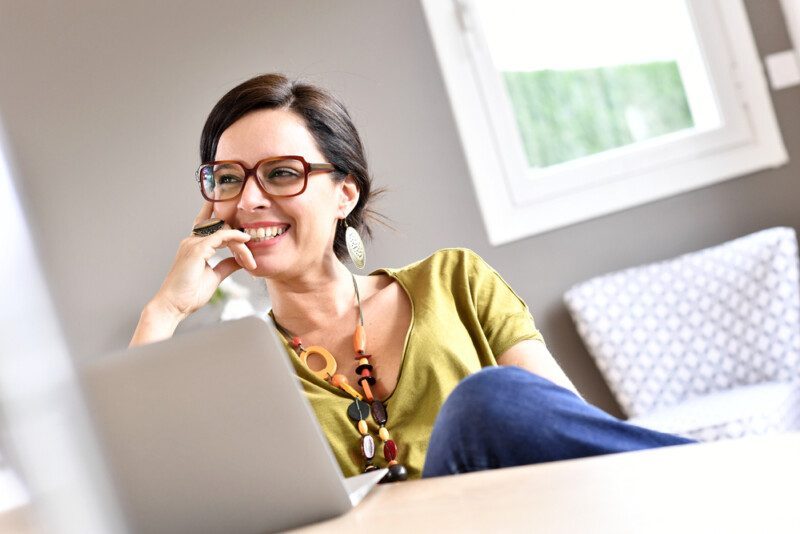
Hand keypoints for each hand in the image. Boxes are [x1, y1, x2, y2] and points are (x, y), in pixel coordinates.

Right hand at [151, 202, 256, 319]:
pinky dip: (235, 237)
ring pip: (223, 231)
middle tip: (252, 249)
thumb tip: (239, 261)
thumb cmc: (189, 294)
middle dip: (237, 231)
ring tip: (250, 259)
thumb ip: (226, 266)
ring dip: (240, 242)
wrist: (173, 305)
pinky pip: (221, 236)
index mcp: (194, 246)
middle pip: (219, 224)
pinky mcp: (197, 250)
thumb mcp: (214, 276)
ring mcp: (193, 244)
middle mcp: (192, 241)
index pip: (211, 226)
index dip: (228, 224)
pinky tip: (245, 240)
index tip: (248, 236)